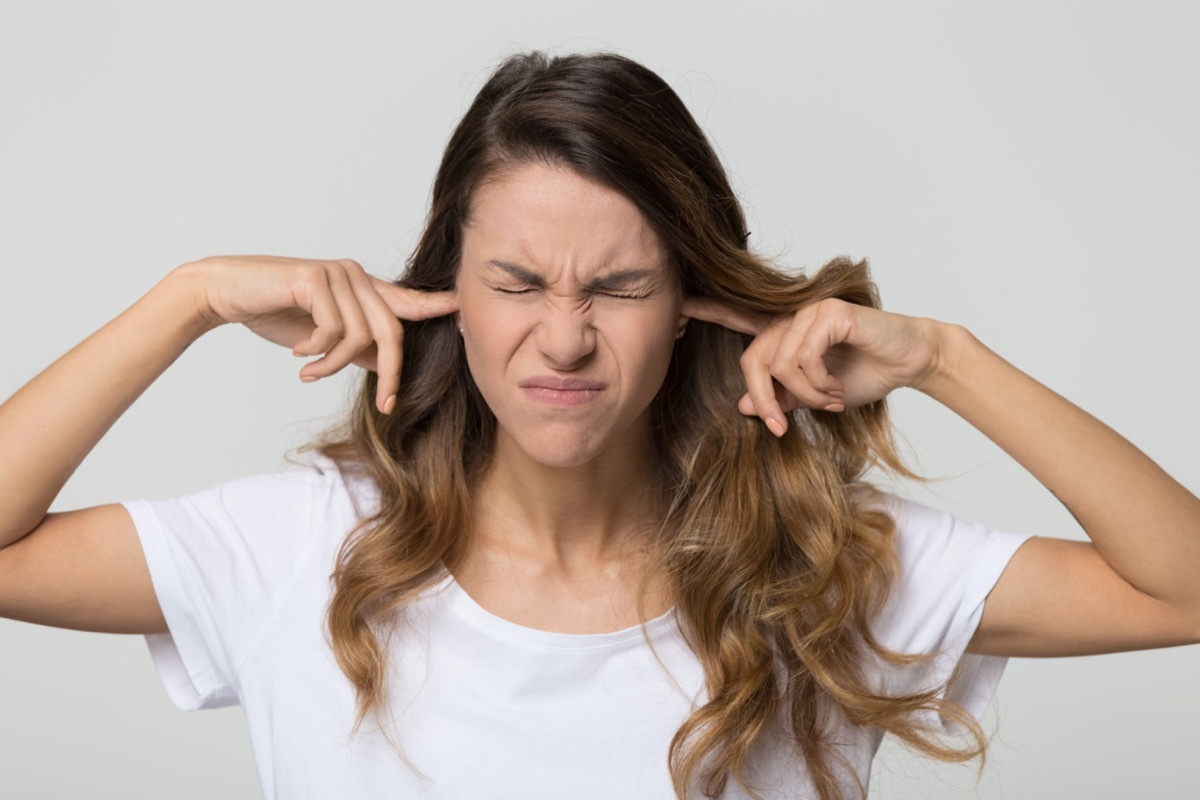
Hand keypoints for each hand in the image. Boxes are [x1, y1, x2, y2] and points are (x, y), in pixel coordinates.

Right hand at [179, 255, 457, 412]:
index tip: (463, 311)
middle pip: (392, 331)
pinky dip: (317, 351)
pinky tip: (298, 352)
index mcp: (362, 288)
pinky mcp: (316, 278)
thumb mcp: (324, 335)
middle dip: (393, 374)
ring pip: (360, 336)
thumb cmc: (276, 312)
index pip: (407, 301)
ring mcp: (338, 274)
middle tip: (385, 405)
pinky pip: (334, 330)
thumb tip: (389, 366)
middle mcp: (356, 276)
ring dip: (334, 365)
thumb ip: (358, 347)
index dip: (436, 307)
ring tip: (309, 372)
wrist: (226, 293)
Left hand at [682, 297, 943, 435]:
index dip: (708, 312)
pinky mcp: (828, 313)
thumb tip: (742, 404)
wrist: (908, 363)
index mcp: (783, 333)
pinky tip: (836, 388)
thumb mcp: (814, 395)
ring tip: (829, 401)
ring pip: (779, 363)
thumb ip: (779, 396)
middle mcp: (790, 317)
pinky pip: (803, 356)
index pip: (737, 319)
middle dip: (764, 400)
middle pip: (752, 361)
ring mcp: (808, 311)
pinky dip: (817, 382)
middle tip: (782, 427)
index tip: (678, 307)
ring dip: (804, 395)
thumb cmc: (863, 373)